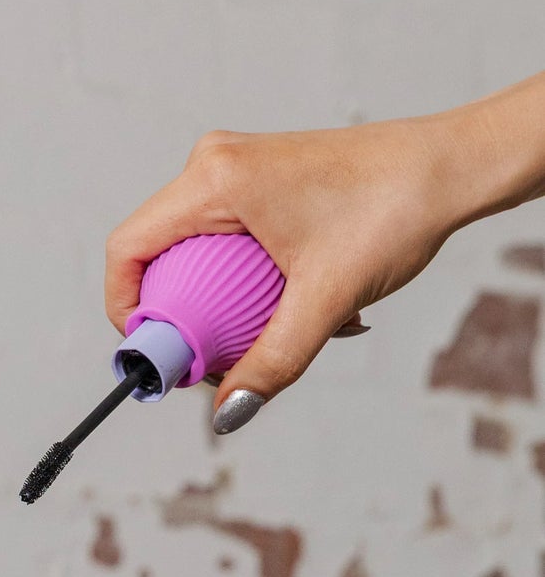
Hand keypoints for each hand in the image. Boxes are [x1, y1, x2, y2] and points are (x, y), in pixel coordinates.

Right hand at [104, 70, 544, 427]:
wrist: (450, 167)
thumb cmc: (394, 210)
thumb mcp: (327, 299)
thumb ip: (273, 360)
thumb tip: (227, 413)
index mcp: (214, 179)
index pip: (127, 249)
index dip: (125, 311)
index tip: (156, 355)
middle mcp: (215, 164)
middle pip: (155, 253)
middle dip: (178, 314)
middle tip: (213, 356)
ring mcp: (237, 168)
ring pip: (192, 250)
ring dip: (217, 301)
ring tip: (269, 328)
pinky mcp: (260, 178)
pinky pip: (224, 238)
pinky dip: (243, 280)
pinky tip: (293, 303)